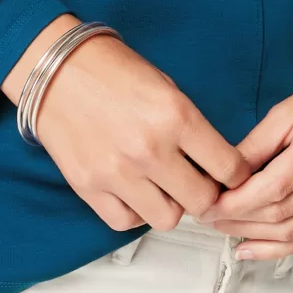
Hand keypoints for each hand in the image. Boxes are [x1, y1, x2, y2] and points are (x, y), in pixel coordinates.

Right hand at [1, 17, 250, 233]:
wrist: (55, 69)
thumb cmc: (110, 70)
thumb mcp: (166, 87)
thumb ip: (191, 128)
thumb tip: (214, 164)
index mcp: (175, 116)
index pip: (229, 168)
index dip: (237, 175)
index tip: (231, 175)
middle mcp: (149, 148)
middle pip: (203, 202)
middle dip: (207, 194)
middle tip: (198, 183)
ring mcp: (117, 172)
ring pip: (168, 219)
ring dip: (171, 206)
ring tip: (162, 186)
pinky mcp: (89, 187)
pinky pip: (126, 223)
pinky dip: (135, 212)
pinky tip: (134, 192)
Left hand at [196, 68, 292, 259]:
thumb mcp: (290, 109)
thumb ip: (255, 145)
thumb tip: (222, 176)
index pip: (273, 188)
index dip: (235, 203)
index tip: (207, 204)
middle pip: (281, 214)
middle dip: (238, 220)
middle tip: (207, 217)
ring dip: (254, 236)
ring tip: (223, 229)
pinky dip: (278, 248)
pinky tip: (250, 247)